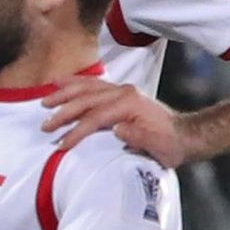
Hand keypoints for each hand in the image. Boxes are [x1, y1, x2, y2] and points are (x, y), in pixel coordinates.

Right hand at [39, 80, 188, 163]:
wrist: (185, 135)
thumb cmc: (170, 145)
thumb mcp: (159, 146)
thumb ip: (139, 137)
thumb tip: (117, 129)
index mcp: (130, 104)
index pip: (96, 117)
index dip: (76, 131)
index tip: (62, 144)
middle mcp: (124, 92)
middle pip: (86, 99)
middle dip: (63, 111)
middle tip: (45, 125)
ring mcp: (121, 89)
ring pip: (86, 88)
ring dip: (64, 94)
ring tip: (45, 101)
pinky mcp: (119, 92)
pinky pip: (92, 84)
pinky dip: (75, 84)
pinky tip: (61, 83)